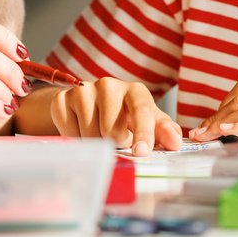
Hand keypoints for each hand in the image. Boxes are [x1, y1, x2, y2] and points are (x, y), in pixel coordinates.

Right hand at [48, 78, 181, 154]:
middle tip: (117, 139)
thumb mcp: (149, 122)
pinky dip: (76, 139)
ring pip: (89, 134)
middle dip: (115, 143)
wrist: (91, 105)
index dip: (143, 132)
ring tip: (99, 133)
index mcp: (135, 91)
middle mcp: (109, 85)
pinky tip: (82, 130)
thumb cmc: (126, 117)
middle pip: (111, 130)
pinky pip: (69, 132)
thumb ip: (164, 131)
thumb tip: (175, 142)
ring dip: (95, 143)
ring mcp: (83, 90)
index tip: (142, 151)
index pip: (141, 110)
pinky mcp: (62, 99)